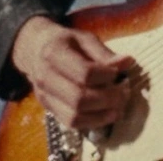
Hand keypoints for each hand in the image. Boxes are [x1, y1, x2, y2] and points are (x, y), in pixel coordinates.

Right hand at [10, 16, 132, 130]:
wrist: (35, 50)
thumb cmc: (64, 42)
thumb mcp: (83, 38)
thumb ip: (104, 52)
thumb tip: (127, 62)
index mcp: (54, 53)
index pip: (84, 73)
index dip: (107, 76)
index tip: (118, 72)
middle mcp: (46, 77)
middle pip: (79, 98)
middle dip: (108, 99)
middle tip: (124, 93)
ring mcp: (45, 96)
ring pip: (74, 116)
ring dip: (102, 115)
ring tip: (118, 107)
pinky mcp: (49, 108)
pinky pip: (71, 124)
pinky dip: (92, 122)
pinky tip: (106, 114)